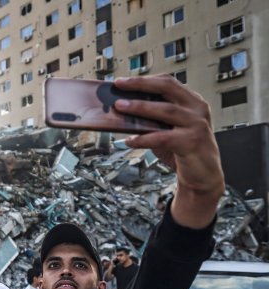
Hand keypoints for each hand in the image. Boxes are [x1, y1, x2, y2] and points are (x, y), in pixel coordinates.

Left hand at [113, 76, 224, 208]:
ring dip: (140, 107)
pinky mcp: (192, 142)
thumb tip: (123, 112)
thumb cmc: (183, 150)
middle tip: (120, 85)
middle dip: (141, 84)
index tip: (123, 81)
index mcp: (192, 101)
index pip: (168, 82)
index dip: (144, 79)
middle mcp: (197, 109)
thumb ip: (152, 120)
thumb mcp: (168, 130)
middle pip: (167, 88)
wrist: (203, 174)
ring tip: (120, 107)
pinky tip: (130, 140)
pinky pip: (163, 137)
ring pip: (165, 110)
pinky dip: (143, 138)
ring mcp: (196, 124)